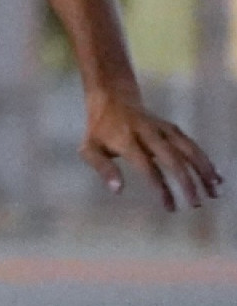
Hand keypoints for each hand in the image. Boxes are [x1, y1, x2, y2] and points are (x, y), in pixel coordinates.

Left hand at [80, 88, 221, 210]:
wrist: (113, 98)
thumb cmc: (100, 130)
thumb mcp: (89, 148)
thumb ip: (102, 168)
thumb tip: (118, 190)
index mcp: (126, 140)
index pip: (147, 166)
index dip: (160, 187)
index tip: (170, 207)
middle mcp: (148, 133)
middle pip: (172, 158)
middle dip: (187, 182)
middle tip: (196, 203)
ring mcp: (163, 128)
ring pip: (188, 149)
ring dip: (203, 170)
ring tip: (214, 192)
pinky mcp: (172, 127)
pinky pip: (191, 144)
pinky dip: (204, 159)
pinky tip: (214, 175)